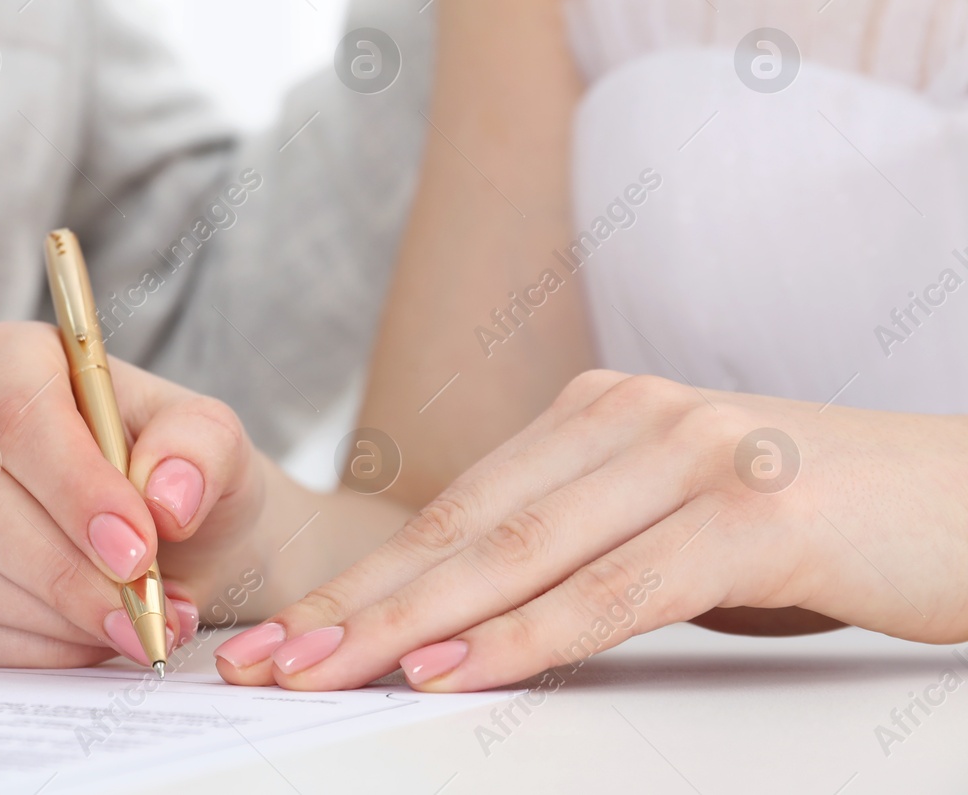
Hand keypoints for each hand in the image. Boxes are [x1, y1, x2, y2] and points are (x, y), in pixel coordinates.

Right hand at [0, 322, 275, 667]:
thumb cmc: (181, 471)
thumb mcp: (215, 439)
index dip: (73, 486)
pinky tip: (99, 633)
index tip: (138, 546)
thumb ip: (200, 447)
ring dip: (63, 615)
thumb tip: (167, 497)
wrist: (177, 538)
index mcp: (9, 358)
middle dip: (68, 568)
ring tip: (143, 622)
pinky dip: (45, 646)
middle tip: (147, 604)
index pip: (17, 412)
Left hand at [215, 370, 967, 691]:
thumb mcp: (680, 527)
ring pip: (517, 555)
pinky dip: (523, 636)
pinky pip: (613, 589)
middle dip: (352, 605)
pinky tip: (451, 671)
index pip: (455, 511)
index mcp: (599, 416)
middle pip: (462, 531)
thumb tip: (477, 618)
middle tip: (261, 660)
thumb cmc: (828, 523)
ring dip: (406, 624)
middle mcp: (630, 418)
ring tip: (320, 672)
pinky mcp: (752, 515)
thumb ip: (586, 547)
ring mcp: (689, 458)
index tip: (284, 634)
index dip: (361, 579)